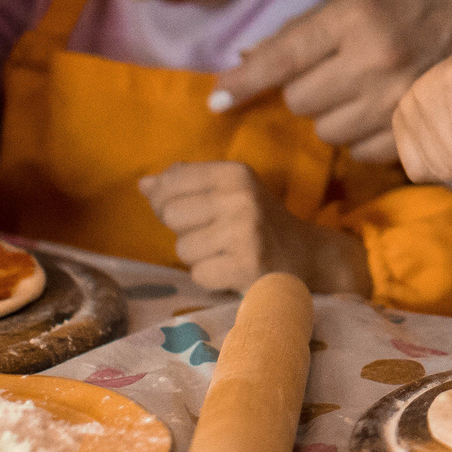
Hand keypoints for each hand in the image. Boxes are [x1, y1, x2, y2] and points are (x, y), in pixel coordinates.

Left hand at [140, 161, 371, 295]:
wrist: (308, 258)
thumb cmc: (259, 222)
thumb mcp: (231, 191)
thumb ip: (187, 183)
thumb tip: (144, 184)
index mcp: (235, 173)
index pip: (171, 182)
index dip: (168, 201)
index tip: (191, 212)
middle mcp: (241, 197)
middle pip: (172, 215)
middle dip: (186, 231)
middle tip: (214, 236)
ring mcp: (245, 232)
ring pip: (183, 249)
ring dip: (199, 258)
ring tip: (226, 254)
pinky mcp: (247, 266)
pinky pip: (199, 275)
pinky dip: (211, 278)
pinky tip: (232, 272)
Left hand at [212, 0, 451, 161]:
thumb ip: (308, 30)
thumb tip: (247, 63)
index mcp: (354, 16)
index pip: (280, 57)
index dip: (242, 84)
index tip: (215, 103)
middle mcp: (372, 58)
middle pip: (300, 102)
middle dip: (306, 92)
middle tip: (333, 74)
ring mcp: (397, 98)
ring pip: (329, 131)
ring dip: (334, 117)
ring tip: (362, 91)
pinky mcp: (418, 127)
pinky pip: (364, 151)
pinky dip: (364, 138)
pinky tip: (383, 112)